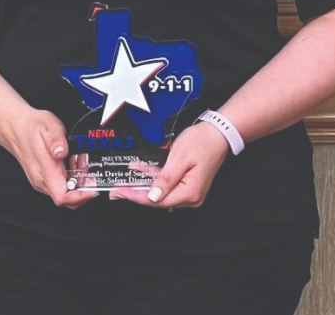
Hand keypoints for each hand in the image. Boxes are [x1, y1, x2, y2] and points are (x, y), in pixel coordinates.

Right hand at [0, 107, 98, 209]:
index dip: (81, 197)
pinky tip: (72, 162)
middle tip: (88, 168)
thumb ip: (56, 139)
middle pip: (67, 199)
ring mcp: (42, 180)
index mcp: (44, 170)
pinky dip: (72, 177)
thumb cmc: (29, 127)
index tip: (93, 187)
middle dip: (83, 187)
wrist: (13, 126)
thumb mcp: (47, 126)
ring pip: (65, 192)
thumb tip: (62, 152)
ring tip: (80, 160)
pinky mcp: (43, 177)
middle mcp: (42, 180)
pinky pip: (61, 185)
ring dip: (78, 180)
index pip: (63, 197)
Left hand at [109, 121, 228, 208]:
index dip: (136, 197)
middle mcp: (191, 196)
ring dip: (143, 185)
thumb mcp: (179, 159)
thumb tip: (153, 196)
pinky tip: (140, 171)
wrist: (218, 133)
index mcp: (190, 193)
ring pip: (160, 192)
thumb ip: (165, 179)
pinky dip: (153, 178)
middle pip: (158, 200)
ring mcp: (190, 190)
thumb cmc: (203, 142)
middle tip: (117, 191)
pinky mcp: (187, 183)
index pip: (157, 201)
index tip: (120, 193)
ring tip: (125, 182)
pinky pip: (166, 184)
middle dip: (136, 194)